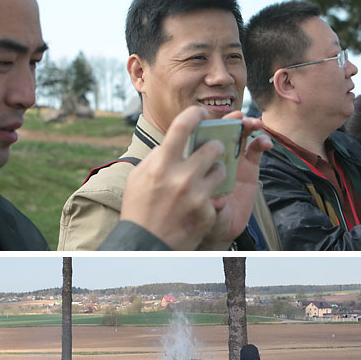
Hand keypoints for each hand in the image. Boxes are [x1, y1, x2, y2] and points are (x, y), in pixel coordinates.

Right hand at [118, 105, 270, 248]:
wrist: (144, 247)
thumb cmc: (139, 208)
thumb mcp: (139, 177)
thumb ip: (157, 156)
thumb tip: (173, 141)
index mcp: (162, 164)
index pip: (183, 125)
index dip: (194, 114)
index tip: (200, 112)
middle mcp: (181, 178)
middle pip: (213, 147)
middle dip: (215, 146)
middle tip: (213, 149)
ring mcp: (197, 197)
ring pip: (221, 170)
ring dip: (216, 171)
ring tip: (206, 178)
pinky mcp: (207, 214)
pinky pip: (217, 196)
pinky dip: (210, 199)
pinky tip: (197, 206)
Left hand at [213, 116, 271, 247]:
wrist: (222, 229)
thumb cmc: (207, 217)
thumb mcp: (208, 214)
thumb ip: (213, 207)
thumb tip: (217, 201)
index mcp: (203, 162)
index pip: (205, 137)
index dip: (211, 125)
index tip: (218, 121)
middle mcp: (218, 158)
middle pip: (224, 131)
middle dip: (233, 121)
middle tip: (241, 119)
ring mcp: (235, 160)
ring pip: (241, 136)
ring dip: (248, 125)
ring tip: (255, 124)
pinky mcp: (250, 167)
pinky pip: (256, 150)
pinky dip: (262, 142)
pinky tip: (267, 143)